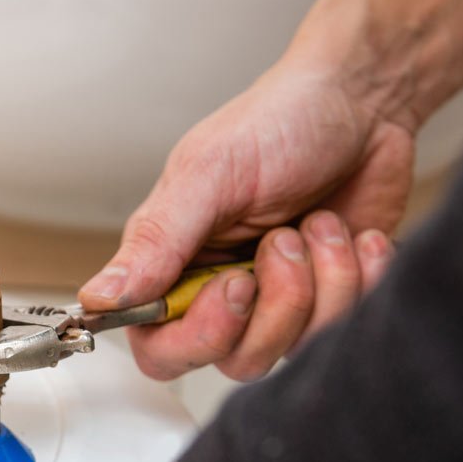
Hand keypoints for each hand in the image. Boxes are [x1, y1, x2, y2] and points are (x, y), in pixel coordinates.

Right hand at [80, 65, 406, 380]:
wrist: (363, 101)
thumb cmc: (280, 122)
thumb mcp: (209, 173)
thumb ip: (155, 241)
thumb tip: (98, 297)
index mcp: (174, 265)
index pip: (162, 348)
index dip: (201, 335)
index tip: (236, 284)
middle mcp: (222, 293)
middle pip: (236, 360)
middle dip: (277, 303)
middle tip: (285, 237)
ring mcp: (280, 302)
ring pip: (296, 348)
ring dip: (324, 281)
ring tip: (322, 224)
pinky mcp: (331, 301)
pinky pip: (345, 330)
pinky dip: (362, 279)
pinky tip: (357, 237)